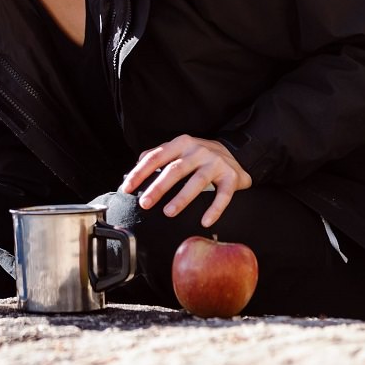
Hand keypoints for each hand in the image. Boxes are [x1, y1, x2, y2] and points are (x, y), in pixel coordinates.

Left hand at [119, 134, 252, 227]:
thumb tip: (137, 164)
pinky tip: (205, 221)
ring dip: (182, 198)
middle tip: (145, 203)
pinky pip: (223, 195)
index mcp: (181, 144)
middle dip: (158, 187)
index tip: (127, 188)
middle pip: (175, 169)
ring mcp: (215, 163)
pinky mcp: (231, 177)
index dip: (140, 173)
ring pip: (197, 181)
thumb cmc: (201, 155)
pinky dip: (214, 209)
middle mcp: (198, 151)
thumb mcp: (180, 148)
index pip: (156, 157)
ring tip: (169, 212)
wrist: (237, 152)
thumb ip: (160, 154)